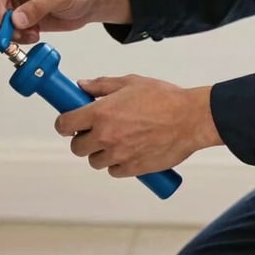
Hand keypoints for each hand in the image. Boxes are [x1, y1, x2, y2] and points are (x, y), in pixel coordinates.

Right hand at [0, 0, 130, 43]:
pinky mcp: (23, 16)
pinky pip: (12, 29)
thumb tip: (16, 19)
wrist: (90, 3)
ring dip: (13, 32)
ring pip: (2, 20)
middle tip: (15, 35)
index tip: (2, 23)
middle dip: (3, 23)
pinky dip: (20, 36)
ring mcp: (19, 2)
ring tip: (31, 34)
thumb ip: (37, 7)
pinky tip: (34, 34)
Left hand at [54, 75, 222, 177]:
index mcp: (101, 113)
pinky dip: (117, 164)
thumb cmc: (164, 98)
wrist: (190, 119)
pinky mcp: (133, 169)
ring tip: (116, 141)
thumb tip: (82, 86)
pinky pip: (114, 171)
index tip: (69, 122)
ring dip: (100, 152)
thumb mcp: (130, 82)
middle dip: (82, 139)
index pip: (65, 124)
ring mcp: (119, 155)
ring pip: (95, 161)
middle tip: (95, 131)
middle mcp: (106, 136)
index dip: (64, 123)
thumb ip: (102, 86)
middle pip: (77, 147)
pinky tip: (128, 151)